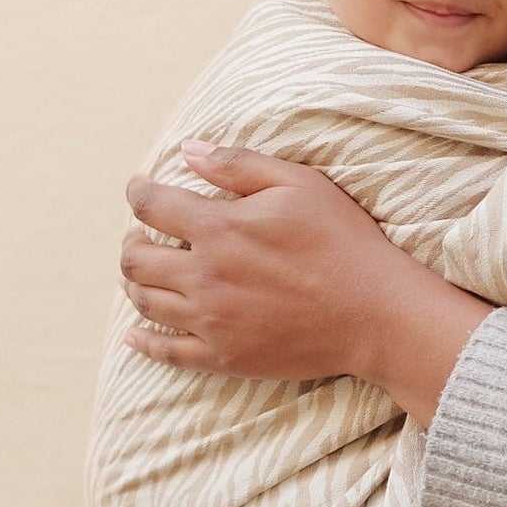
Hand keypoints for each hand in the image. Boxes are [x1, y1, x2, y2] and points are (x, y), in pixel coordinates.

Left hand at [119, 141, 491, 425]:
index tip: (139, 188)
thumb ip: (239, 164)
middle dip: (132, 240)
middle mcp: (204, 275)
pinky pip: (166, 352)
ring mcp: (210, 321)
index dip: (138, 192)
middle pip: (136, 259)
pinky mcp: (223, 356)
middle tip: (141, 233)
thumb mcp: (300, 184)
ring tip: (143, 273)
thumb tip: (188, 150)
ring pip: (144, 302)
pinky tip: (136, 334)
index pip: (152, 205)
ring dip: (134, 283)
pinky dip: (143, 342)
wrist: (374, 312)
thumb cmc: (342, 241)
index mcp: (219, 228)